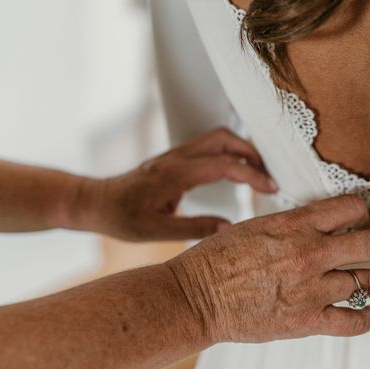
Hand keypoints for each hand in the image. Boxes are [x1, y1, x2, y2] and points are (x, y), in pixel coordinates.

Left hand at [74, 127, 276, 240]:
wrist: (97, 202)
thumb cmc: (122, 218)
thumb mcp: (156, 231)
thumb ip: (193, 229)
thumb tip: (230, 228)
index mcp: (176, 174)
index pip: (225, 165)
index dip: (253, 175)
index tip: (272, 188)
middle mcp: (178, 157)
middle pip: (225, 138)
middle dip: (253, 153)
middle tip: (269, 177)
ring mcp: (176, 154)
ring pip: (218, 138)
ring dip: (242, 150)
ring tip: (258, 173)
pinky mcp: (175, 157)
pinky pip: (209, 145)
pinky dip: (230, 152)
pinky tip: (236, 170)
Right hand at [166, 195, 369, 342]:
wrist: (196, 297)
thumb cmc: (219, 259)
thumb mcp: (257, 225)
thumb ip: (294, 224)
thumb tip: (321, 224)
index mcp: (296, 225)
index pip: (352, 208)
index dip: (365, 211)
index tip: (367, 217)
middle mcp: (311, 254)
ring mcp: (312, 289)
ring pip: (369, 281)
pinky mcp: (307, 321)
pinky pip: (354, 321)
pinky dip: (369, 318)